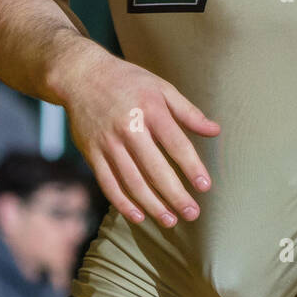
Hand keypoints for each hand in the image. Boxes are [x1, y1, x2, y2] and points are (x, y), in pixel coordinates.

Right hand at [60, 50, 216, 228]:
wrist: (82, 75)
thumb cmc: (128, 81)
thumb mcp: (160, 87)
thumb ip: (188, 111)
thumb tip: (215, 131)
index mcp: (150, 109)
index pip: (176, 144)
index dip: (192, 167)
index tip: (205, 186)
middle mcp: (129, 127)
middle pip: (155, 169)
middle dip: (175, 195)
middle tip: (192, 213)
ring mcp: (108, 142)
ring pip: (132, 181)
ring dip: (152, 205)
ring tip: (170, 221)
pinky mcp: (92, 153)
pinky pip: (108, 183)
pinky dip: (123, 203)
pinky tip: (139, 216)